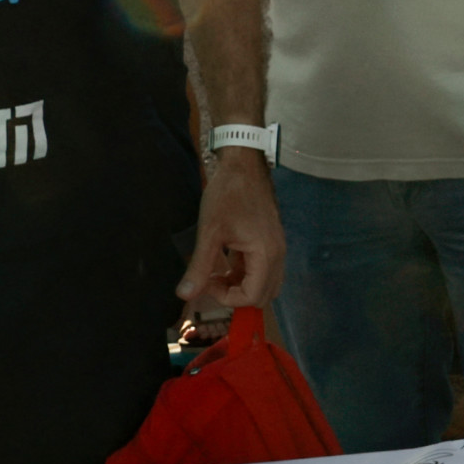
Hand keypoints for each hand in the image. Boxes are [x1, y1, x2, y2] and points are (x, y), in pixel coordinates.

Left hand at [180, 149, 283, 309]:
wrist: (244, 166)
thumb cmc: (228, 194)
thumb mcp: (209, 232)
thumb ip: (199, 267)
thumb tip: (185, 295)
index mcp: (265, 254)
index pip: (252, 297)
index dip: (227, 298)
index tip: (207, 282)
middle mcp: (277, 255)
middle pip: (263, 295)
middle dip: (235, 295)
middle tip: (211, 280)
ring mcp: (276, 249)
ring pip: (265, 284)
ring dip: (241, 286)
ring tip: (217, 273)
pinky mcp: (271, 242)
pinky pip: (263, 270)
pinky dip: (245, 274)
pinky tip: (226, 262)